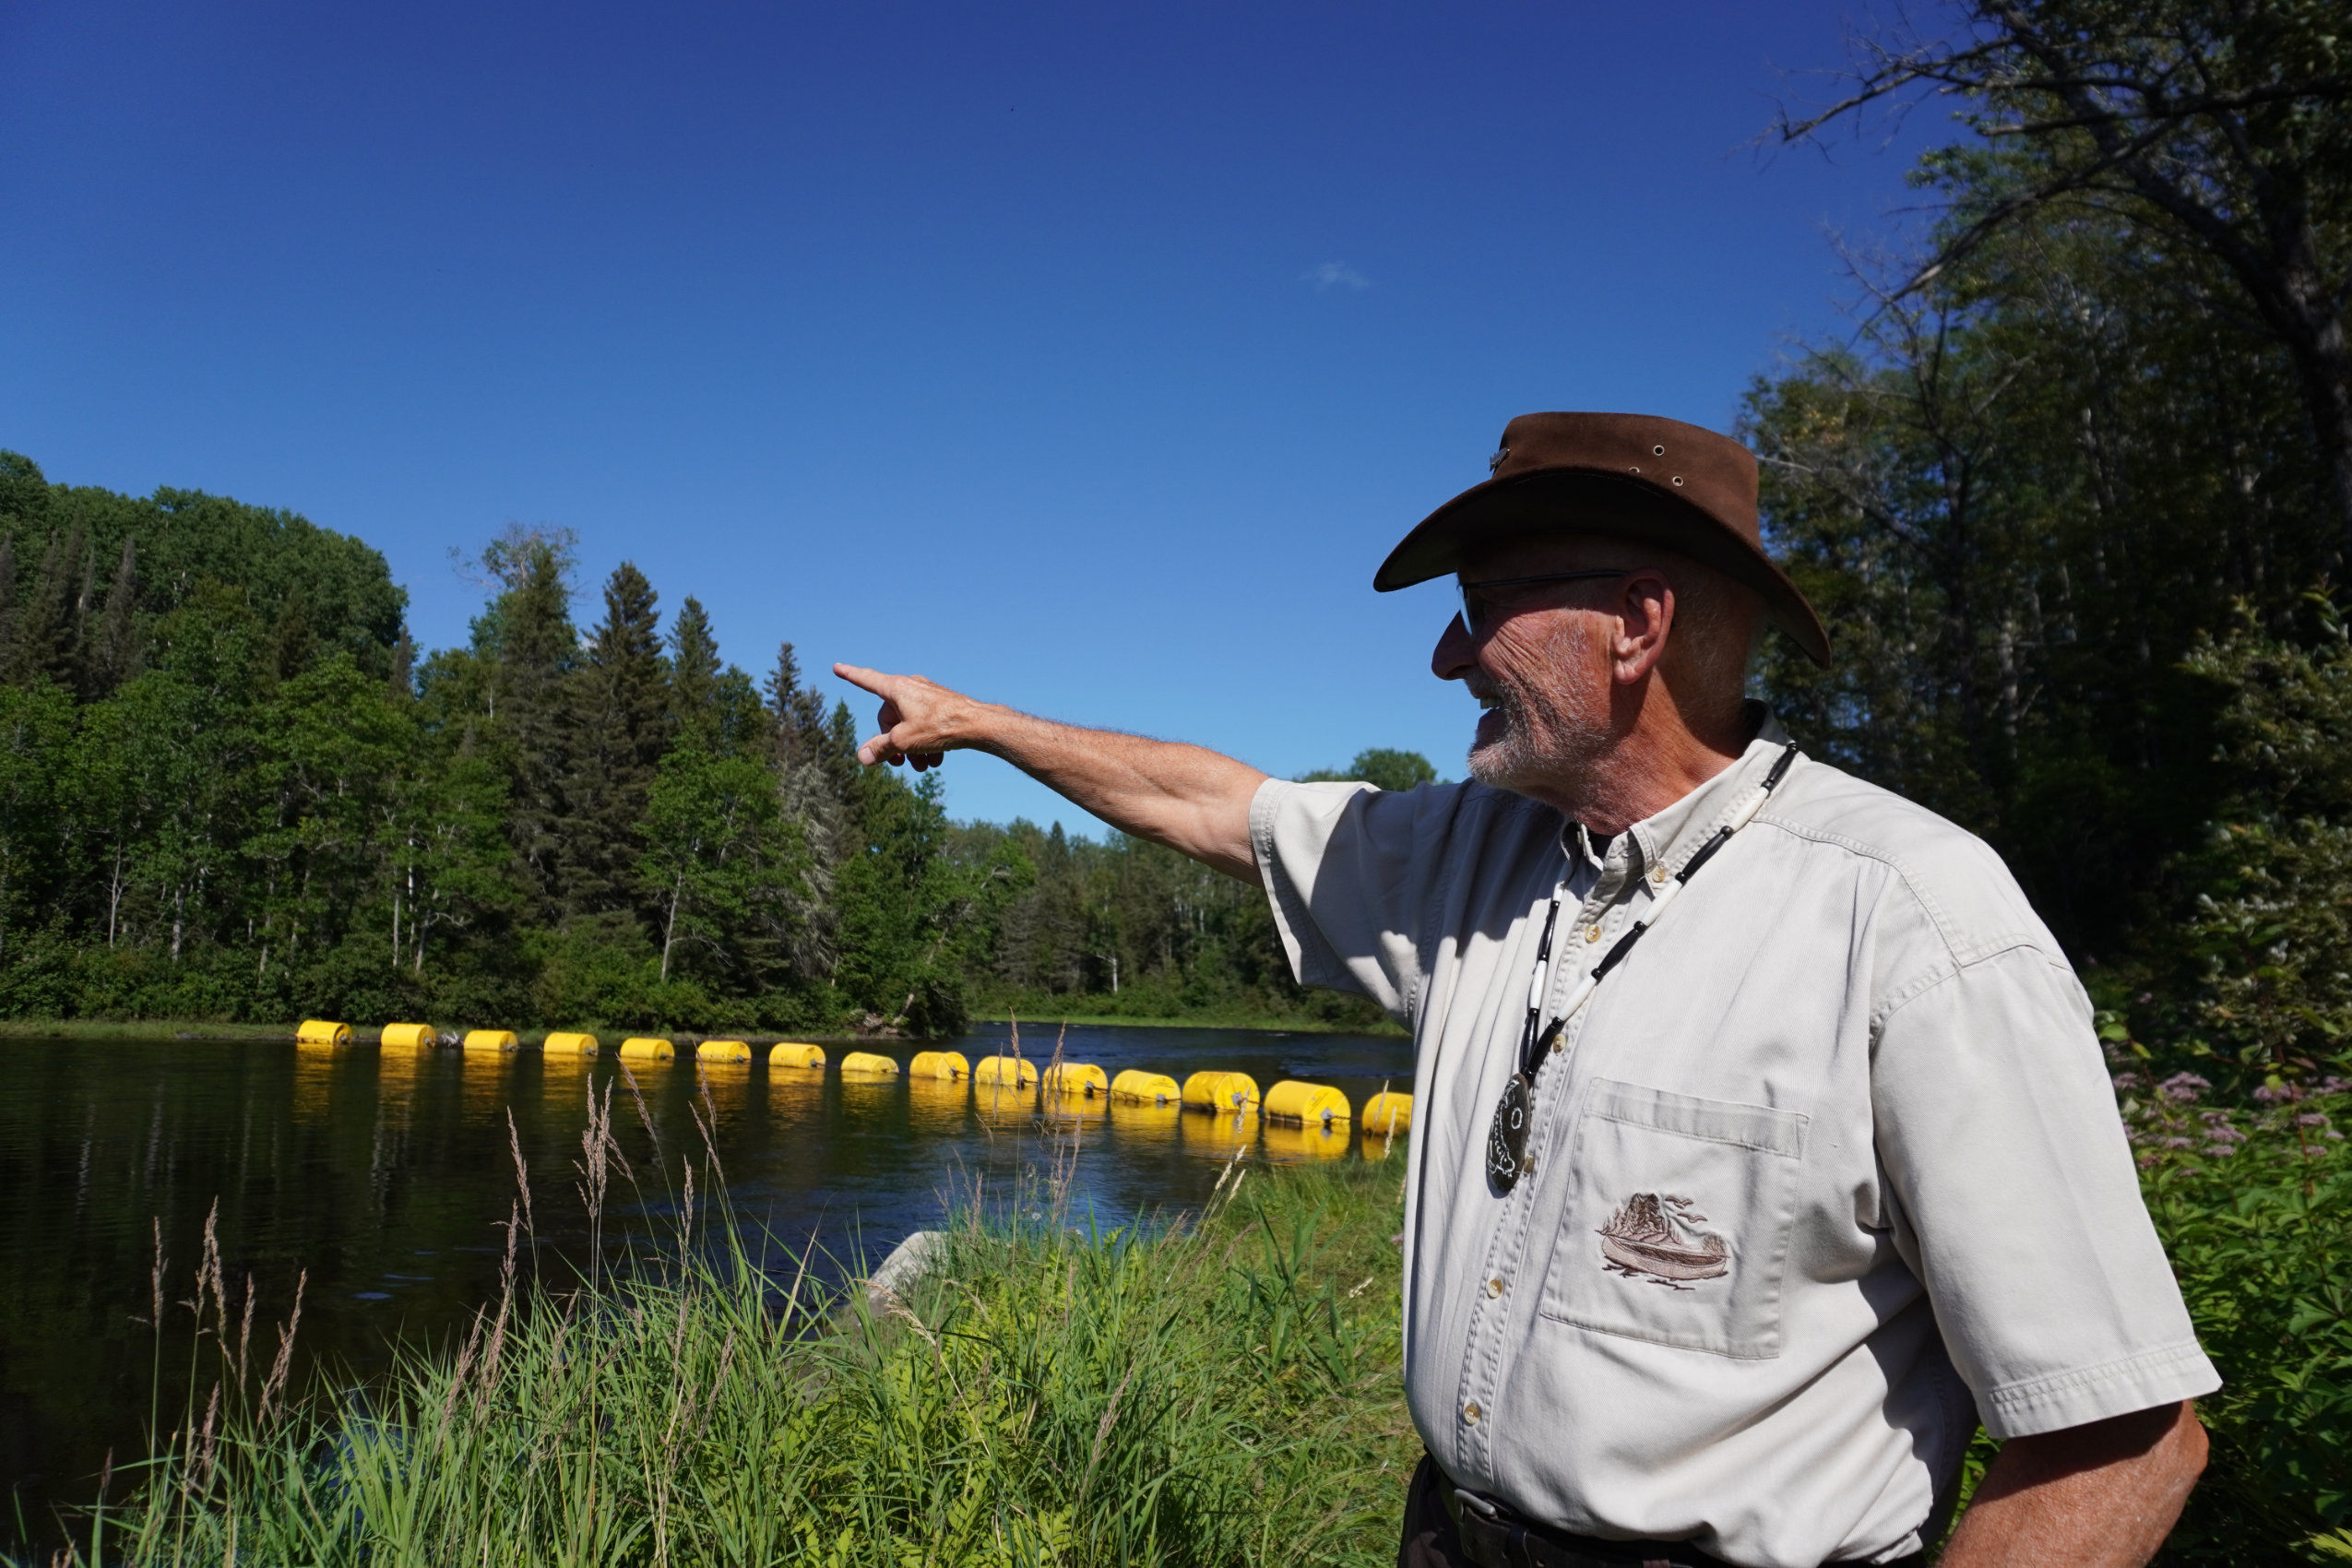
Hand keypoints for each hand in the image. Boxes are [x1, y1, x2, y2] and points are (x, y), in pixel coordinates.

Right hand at [833, 664, 980, 770]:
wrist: (979, 724)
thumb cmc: (940, 727)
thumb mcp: (903, 741)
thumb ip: (880, 749)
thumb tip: (862, 757)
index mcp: (896, 688)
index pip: (866, 680)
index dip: (850, 675)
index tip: (837, 667)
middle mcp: (911, 687)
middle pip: (890, 718)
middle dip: (893, 743)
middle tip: (901, 764)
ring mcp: (928, 695)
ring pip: (909, 725)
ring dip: (911, 748)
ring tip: (923, 767)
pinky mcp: (942, 706)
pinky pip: (925, 725)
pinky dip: (926, 742)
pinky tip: (936, 761)